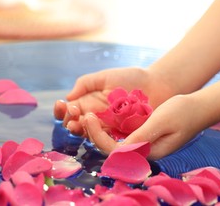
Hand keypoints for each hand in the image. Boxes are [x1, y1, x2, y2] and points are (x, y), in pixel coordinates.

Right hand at [53, 67, 175, 136]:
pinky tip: (98, 129)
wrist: (156, 84)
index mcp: (88, 104)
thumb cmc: (131, 78)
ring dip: (83, 131)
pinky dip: (101, 138)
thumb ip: (85, 83)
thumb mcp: (104, 77)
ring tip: (84, 120)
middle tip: (74, 115)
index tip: (63, 104)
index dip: (63, 111)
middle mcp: (95, 118)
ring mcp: (108, 129)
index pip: (70, 112)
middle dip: (70, 122)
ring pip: (89, 136)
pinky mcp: (121, 136)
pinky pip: (107, 142)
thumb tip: (68, 97)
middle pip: (76, 126)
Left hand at [77, 94, 208, 159]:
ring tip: (87, 116)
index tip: (89, 117)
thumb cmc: (183, 112)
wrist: (198, 109)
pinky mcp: (143, 139)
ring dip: (99, 133)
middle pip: (112, 151)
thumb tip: (120, 149)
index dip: (99, 137)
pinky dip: (107, 130)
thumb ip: (142, 136)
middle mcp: (144, 153)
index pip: (116, 152)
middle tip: (83, 114)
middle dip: (95, 134)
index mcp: (149, 151)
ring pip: (114, 145)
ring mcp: (143, 147)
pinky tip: (99, 118)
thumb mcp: (162, 120)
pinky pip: (120, 138)